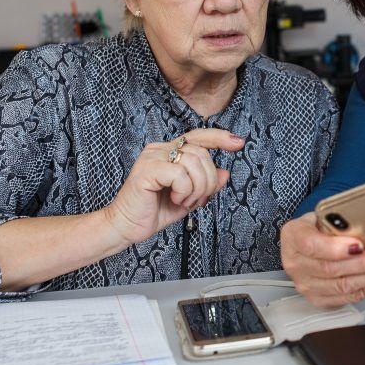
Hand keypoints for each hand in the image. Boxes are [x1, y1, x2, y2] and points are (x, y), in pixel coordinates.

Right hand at [103, 128, 243, 245]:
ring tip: (184, 201)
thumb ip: (206, 185)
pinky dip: (184, 191)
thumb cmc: (154, 212)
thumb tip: (225, 173)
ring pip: (194, 162)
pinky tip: (174, 199)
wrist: (126, 228)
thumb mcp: (189, 198)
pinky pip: (180, 174)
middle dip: (208, 181)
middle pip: (202, 153)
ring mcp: (152, 157)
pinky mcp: (146, 169)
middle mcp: (160, 149)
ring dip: (197, 188)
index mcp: (169, 151)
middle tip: (197, 200)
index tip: (239, 143)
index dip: (219, 138)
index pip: (198, 136)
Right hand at [280, 213, 364, 306]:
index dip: (336, 248)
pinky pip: (346, 298)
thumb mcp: (322, 215)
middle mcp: (294, 263)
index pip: (312, 245)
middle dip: (363, 264)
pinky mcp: (317, 298)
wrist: (306, 243)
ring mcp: (304, 284)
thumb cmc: (317, 227)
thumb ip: (340, 219)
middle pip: (330, 269)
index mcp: (293, 236)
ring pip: (341, 286)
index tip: (360, 246)